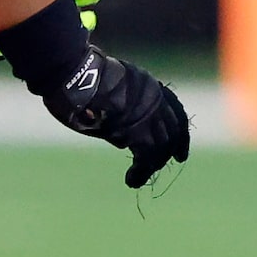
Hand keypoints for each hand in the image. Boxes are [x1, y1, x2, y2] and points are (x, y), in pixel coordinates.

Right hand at [41, 46, 190, 187]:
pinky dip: (141, 173)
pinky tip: (131, 180)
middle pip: (172, 130)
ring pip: (162, 146)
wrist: (77, 76)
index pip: (174, 109)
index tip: (180, 147)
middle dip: (170, 149)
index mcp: (149, 85)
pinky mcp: (138, 133)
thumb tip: (122, 132)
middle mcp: (155, 100)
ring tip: (136, 176)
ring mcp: (149, 116)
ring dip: (151, 164)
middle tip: (165, 164)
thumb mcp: (111, 87)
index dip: (179, 129)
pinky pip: (146, 160)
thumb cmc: (80, 78)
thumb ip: (121, 105)